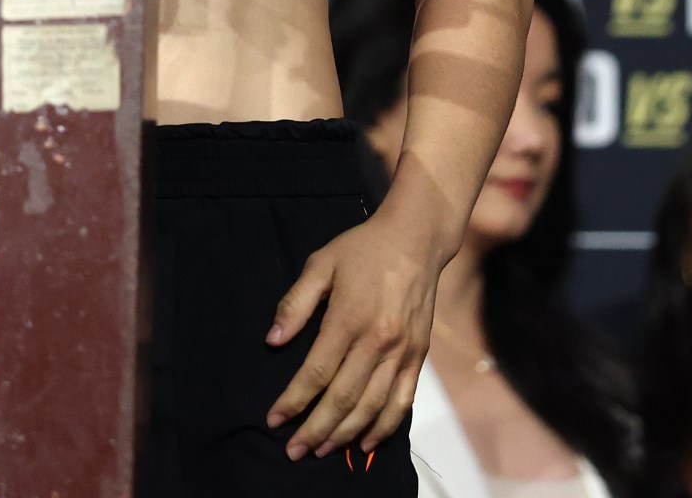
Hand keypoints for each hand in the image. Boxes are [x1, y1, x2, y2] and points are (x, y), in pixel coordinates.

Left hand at [264, 211, 443, 459]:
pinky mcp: (419, 356)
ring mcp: (402, 352)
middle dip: (316, 429)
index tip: (274, 420)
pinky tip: (366, 441)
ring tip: (322, 450)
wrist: (416, 240)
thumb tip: (272, 341)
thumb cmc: (362, 249)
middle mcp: (377, 342)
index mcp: (348, 319)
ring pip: (372, 406)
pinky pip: (402, 401)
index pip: (316, 372)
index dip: (294, 400)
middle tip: (294, 451)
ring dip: (346, 434)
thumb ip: (295, 304)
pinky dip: (385, 426)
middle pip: (343, 398)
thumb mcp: (321, 264)